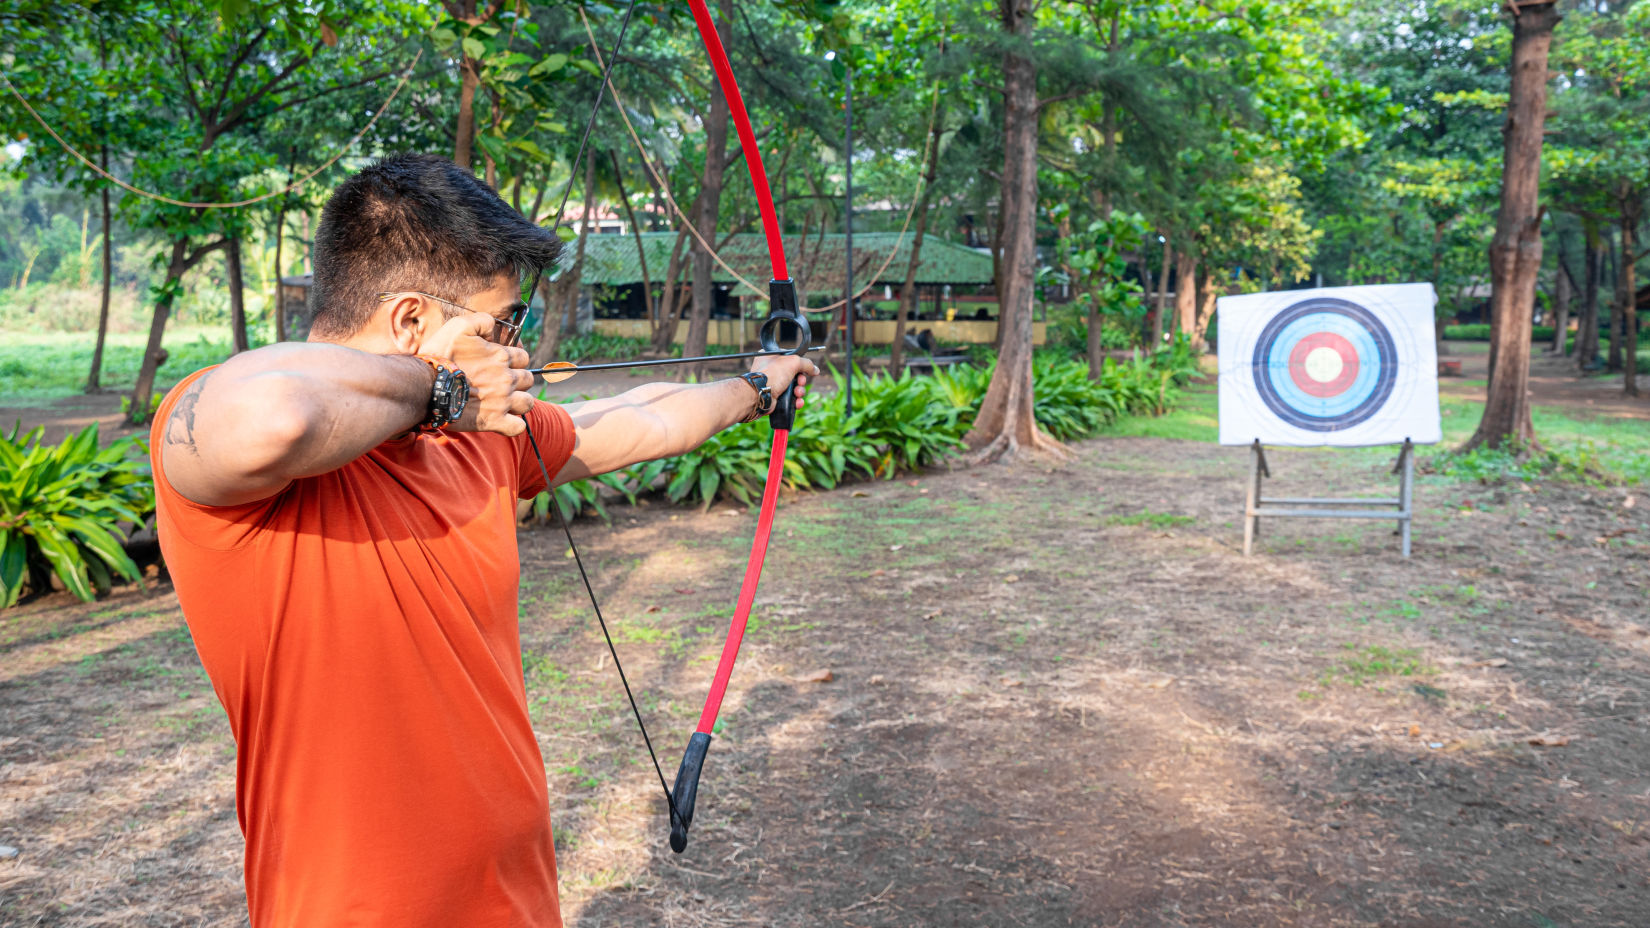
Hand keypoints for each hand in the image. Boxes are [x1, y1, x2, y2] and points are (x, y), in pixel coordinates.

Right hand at [422, 312, 534, 435]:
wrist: (424, 385)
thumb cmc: (440, 355)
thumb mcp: (459, 326)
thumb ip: (482, 321)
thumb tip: (493, 328)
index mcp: (501, 357)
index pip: (523, 358)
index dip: (514, 360)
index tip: (501, 364)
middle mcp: (506, 379)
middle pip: (527, 380)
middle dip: (518, 380)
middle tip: (500, 383)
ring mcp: (502, 401)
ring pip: (527, 403)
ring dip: (520, 402)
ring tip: (506, 402)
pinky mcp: (493, 421)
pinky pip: (517, 427)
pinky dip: (514, 425)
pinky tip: (504, 420)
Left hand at [750, 354, 818, 409]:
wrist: (759, 395)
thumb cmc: (772, 375)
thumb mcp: (793, 362)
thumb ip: (807, 364)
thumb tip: (816, 369)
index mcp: (771, 356)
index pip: (790, 358)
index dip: (800, 364)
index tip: (806, 369)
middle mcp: (771, 369)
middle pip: (794, 374)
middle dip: (801, 380)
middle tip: (800, 382)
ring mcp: (772, 384)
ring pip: (793, 387)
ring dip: (800, 391)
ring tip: (797, 393)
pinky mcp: (774, 397)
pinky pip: (789, 398)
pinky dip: (795, 401)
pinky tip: (797, 402)